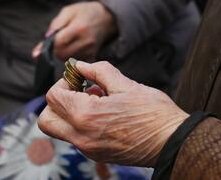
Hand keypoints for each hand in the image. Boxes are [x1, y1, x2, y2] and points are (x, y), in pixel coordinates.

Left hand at [32, 1, 116, 60]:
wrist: (106, 17)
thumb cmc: (84, 12)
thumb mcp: (68, 11)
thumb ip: (55, 25)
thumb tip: (44, 41)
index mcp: (78, 28)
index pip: (58, 44)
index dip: (49, 44)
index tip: (48, 41)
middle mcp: (86, 42)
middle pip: (61, 54)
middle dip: (55, 50)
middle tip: (58, 41)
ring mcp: (90, 51)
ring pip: (67, 60)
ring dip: (63, 53)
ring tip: (67, 42)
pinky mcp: (92, 57)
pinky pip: (76, 63)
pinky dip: (71, 57)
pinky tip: (74, 48)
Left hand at [38, 60, 187, 166]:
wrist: (174, 141)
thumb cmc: (153, 113)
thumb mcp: (125, 84)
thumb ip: (98, 72)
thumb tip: (80, 65)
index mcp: (86, 116)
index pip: (53, 97)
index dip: (64, 82)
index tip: (80, 77)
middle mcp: (82, 137)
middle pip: (46, 120)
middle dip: (57, 101)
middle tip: (78, 90)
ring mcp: (89, 149)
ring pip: (61, 130)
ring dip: (69, 112)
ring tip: (95, 100)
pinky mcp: (98, 155)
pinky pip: (77, 138)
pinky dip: (81, 123)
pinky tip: (105, 112)